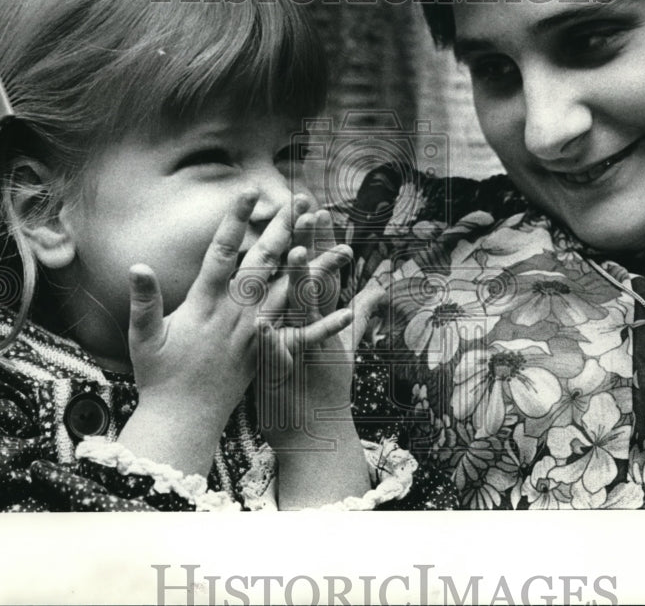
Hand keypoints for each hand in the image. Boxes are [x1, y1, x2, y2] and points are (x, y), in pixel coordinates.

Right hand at [117, 191, 349, 475]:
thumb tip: (137, 265)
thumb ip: (144, 299)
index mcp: (204, 303)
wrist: (181, 420)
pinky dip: (325, 326)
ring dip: (316, 270)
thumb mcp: (144, 335)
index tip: (247, 190)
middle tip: (300, 201)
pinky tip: (349, 311)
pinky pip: (302, 339)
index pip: (221, 252)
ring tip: (339, 246)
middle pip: (264, 264)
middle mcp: (234, 314)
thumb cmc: (158, 375)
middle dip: (283, 230)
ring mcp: (255, 334)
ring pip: (291, 294)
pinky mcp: (268, 355)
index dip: (235, 220)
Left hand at [256, 209, 384, 449]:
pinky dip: (274, 343)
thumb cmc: (324, 389)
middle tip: (310, 210)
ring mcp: (306, 354)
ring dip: (297, 284)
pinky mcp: (288, 380)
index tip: (316, 207)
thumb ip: (359, 315)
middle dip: (313, 246)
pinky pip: (280, 359)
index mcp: (325, 320)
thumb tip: (380, 288)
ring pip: (301, 314)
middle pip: (317, 281)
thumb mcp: (346, 347)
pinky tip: (264, 324)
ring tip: (288, 252)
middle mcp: (319, 331)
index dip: (319, 240)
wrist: (319, 438)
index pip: (324, 272)